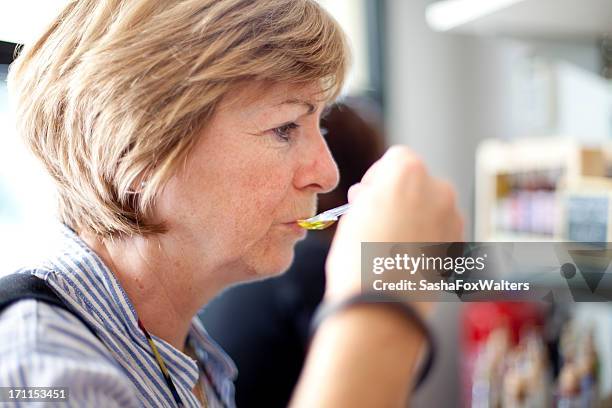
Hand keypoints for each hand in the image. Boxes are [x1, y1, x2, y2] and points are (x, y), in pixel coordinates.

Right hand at [325, 146, 463, 302]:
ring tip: (393, 245)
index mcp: (408, 172)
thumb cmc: (360, 259)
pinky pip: (442, 231)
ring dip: (416, 218)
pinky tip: (408, 259)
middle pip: (419, 182)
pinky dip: (429, 239)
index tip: (368, 195)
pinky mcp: (460, 246)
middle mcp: (438, 188)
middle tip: (379, 220)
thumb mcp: (352, 215)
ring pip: (433, 207)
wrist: (382, 305)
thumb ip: (368, 197)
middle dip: (401, 196)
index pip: (397, 157)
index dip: (379, 176)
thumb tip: (371, 196)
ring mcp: (454, 217)